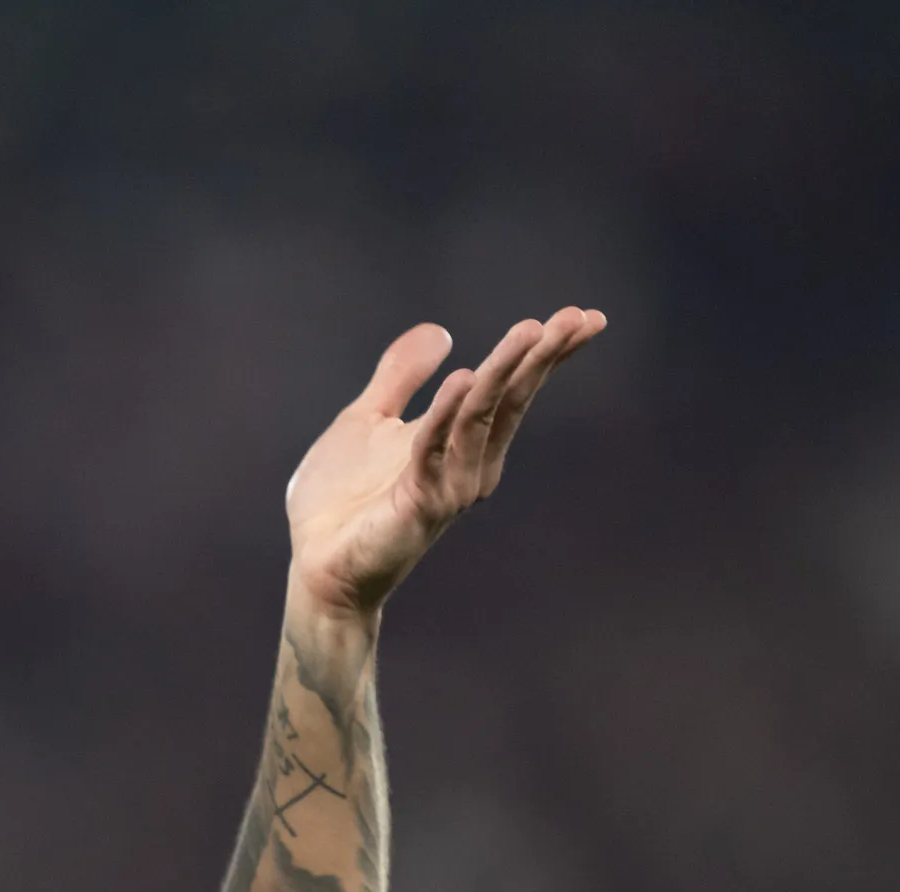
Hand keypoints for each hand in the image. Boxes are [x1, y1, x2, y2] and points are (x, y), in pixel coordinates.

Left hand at [284, 307, 604, 620]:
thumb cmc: (339, 502)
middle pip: (510, 400)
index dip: (546, 354)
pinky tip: (463, 378)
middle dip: (543, 357)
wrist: (315, 567)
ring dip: (505, 370)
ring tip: (531, 331)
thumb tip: (441, 330)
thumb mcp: (368, 420)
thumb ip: (401, 376)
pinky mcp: (419, 503)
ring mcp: (448, 485)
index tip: (585, 317)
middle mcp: (468, 464)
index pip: (511, 390)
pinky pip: (435, 449)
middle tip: (579, 318)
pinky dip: (447, 412)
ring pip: (482, 416)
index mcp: (460, 442)